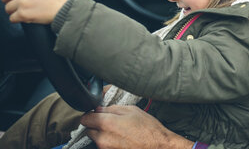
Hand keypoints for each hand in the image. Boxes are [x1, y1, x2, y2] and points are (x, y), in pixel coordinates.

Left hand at [0, 0, 69, 23]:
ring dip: (14, 11)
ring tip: (25, 11)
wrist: (65, 9)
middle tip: (17, 4)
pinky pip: (12, 18)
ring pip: (7, 8)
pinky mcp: (23, 14)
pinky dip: (18, 19)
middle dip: (9, 1)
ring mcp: (23, 2)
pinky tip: (27, 17)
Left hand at [80, 105, 194, 148]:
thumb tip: (100, 109)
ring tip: (118, 130)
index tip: (95, 113)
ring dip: (102, 133)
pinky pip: (104, 145)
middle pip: (88, 129)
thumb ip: (112, 109)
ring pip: (96, 138)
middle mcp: (103, 138)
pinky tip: (121, 138)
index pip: (85, 118)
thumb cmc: (148, 129)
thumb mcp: (132, 110)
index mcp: (107, 123)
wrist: (158, 147)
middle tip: (109, 121)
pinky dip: (109, 141)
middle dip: (96, 124)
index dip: (90, 114)